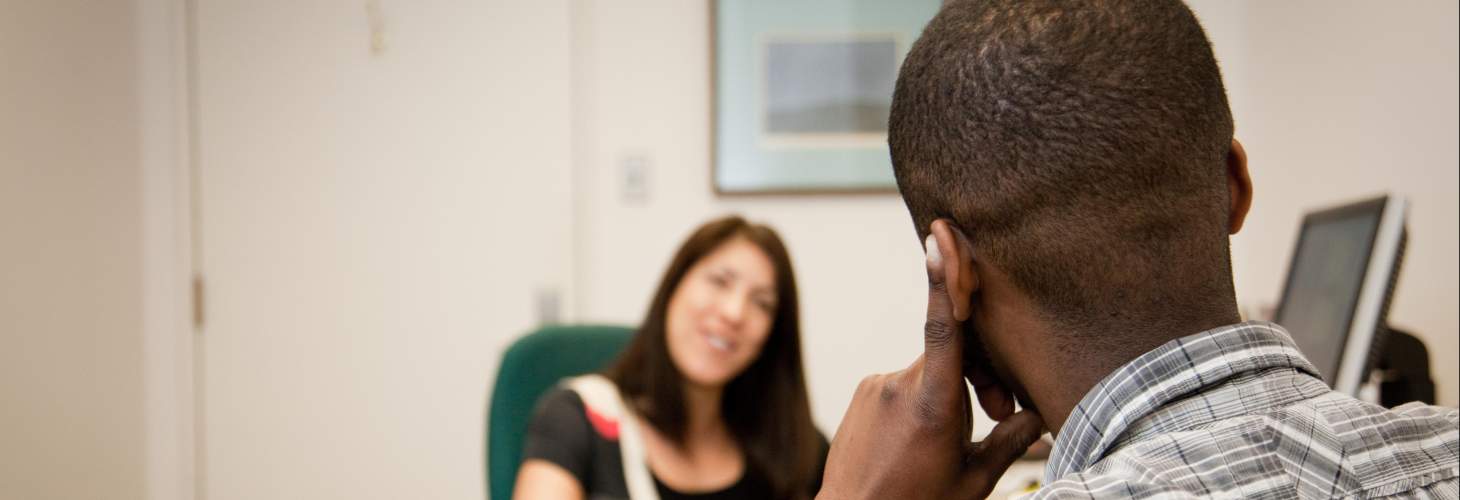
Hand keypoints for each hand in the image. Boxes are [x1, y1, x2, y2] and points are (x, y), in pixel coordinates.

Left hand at [817, 220, 1044, 499]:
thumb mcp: (974, 479)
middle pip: (951, 354)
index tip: (940, 237)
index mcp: (933, 403)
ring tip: (946, 442)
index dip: (944, 280)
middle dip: (979, 376)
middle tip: (998, 413)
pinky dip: (919, 400)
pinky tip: (917, 439)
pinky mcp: (861, 391)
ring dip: (946, 393)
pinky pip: (902, 384)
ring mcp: (875, 385)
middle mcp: (899, 384)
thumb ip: (1010, 441)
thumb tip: (1041, 416)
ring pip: (927, 372)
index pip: (943, 328)